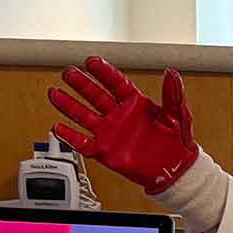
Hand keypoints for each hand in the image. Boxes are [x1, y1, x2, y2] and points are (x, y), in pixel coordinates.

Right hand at [47, 56, 200, 193]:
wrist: (176, 171)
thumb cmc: (178, 142)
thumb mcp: (179, 115)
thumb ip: (173, 95)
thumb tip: (172, 73)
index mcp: (136, 104)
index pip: (116, 83)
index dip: (104, 73)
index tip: (92, 61)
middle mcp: (119, 116)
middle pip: (95, 95)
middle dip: (81, 84)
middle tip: (67, 72)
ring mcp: (110, 133)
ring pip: (84, 116)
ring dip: (69, 105)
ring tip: (54, 93)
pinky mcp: (105, 151)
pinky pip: (83, 143)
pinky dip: (70, 137)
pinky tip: (58, 128)